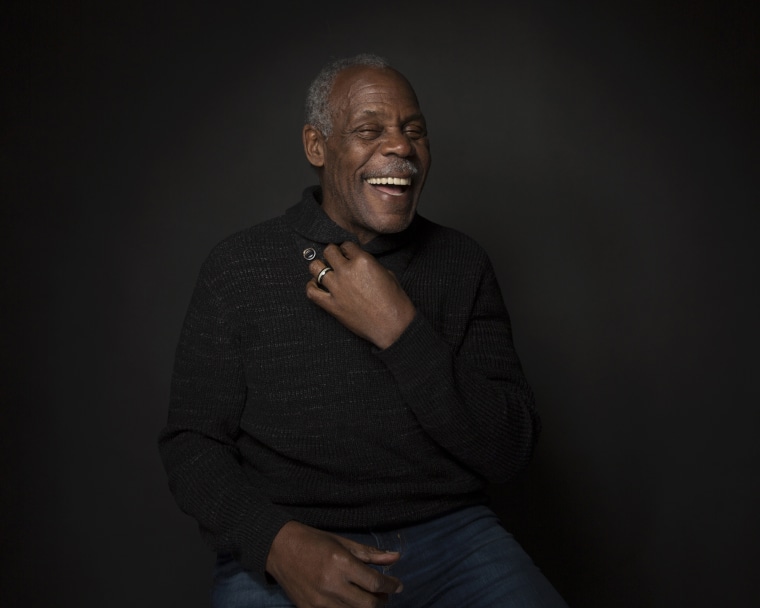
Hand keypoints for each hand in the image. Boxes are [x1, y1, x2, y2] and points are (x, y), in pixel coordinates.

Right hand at [266, 521, 402, 606]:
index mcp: (340, 563)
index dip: (391, 586)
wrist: (279, 548)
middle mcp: (331, 584)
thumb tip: (395, 558)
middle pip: (368, 604)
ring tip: (369, 599)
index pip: (375, 582)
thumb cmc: (313, 541)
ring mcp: (319, 601)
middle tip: (384, 595)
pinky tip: (350, 603)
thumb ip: (370, 554)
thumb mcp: (343, 542)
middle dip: (382, 601)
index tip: (397, 585)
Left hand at [306, 242, 415, 348]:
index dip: (347, 249)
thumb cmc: (395, 301)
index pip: (346, 245)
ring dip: (319, 267)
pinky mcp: (331, 305)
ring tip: (324, 271)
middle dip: (332, 254)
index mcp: (363, 261)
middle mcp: (347, 271)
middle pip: (329, 251)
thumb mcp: (387, 273)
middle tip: (335, 260)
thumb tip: (359, 265)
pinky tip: (316, 285)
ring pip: (315, 267)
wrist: (393, 325)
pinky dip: (311, 286)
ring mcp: (337, 288)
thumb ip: (370, 265)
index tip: (347, 254)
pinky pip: (311, 291)